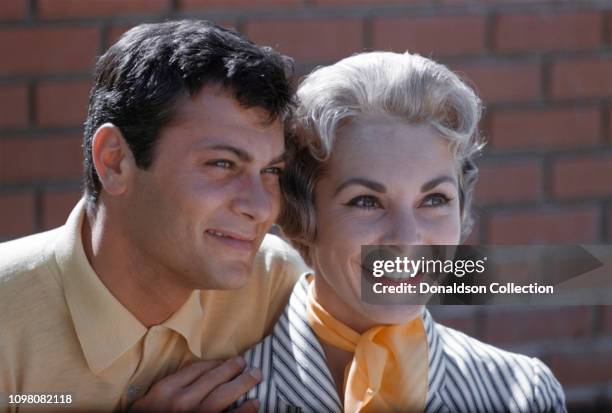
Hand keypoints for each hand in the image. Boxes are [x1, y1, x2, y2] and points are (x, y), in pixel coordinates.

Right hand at [129, 356, 261, 412]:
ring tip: (255, 376)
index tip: (225, 361)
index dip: (215, 363)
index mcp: (165, 390)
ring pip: (225, 395)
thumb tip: (198, 373)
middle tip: (245, 363)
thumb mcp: (151, 401)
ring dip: (244, 383)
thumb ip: (170, 387)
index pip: (196, 369)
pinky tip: (255, 403)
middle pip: (214, 378)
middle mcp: (181, 402)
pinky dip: (246, 410)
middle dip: (233, 368)